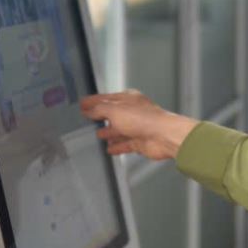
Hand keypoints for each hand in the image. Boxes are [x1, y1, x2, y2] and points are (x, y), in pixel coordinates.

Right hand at [80, 90, 195, 159]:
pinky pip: (125, 144)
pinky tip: (110, 149)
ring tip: (99, 135)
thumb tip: (89, 109)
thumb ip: (99, 109)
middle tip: (90, 119)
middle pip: (113, 114)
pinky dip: (117, 146)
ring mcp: (137, 127)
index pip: (106, 98)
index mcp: (128, 98)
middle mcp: (133, 112)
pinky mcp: (140, 142)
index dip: (93, 101)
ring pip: (119, 130)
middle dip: (101, 117)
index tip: (83, 103)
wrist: (163, 136)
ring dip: (109, 133)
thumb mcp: (114, 110)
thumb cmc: (145, 118)